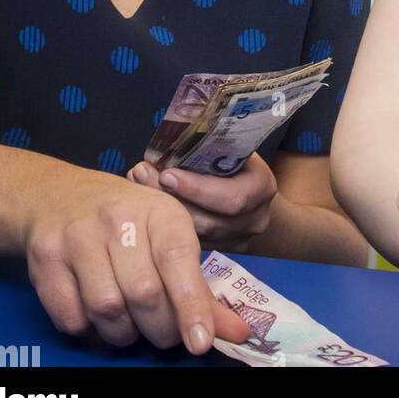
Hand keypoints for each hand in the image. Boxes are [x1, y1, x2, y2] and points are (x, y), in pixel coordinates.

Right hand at [22, 166, 250, 352]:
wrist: (59, 194)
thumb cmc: (128, 221)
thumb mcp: (168, 236)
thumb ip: (200, 287)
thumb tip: (237, 332)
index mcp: (158, 209)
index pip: (178, 259)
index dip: (191, 304)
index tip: (200, 341)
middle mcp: (117, 218)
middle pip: (143, 293)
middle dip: (160, 328)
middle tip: (165, 333)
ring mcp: (77, 237)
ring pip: (107, 309)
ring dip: (124, 333)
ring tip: (131, 323)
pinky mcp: (45, 259)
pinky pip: (71, 317)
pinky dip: (89, 332)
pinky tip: (99, 319)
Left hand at [127, 152, 278, 251]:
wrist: (250, 185)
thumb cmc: (236, 157)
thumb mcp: (230, 145)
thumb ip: (208, 148)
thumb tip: (166, 148)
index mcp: (261, 187)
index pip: (231, 197)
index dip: (197, 189)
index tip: (166, 174)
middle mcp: (255, 219)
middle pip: (207, 222)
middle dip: (170, 201)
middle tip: (140, 175)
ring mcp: (240, 240)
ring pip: (195, 237)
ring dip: (162, 215)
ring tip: (137, 186)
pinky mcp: (222, 253)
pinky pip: (191, 245)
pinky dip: (167, 227)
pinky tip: (145, 207)